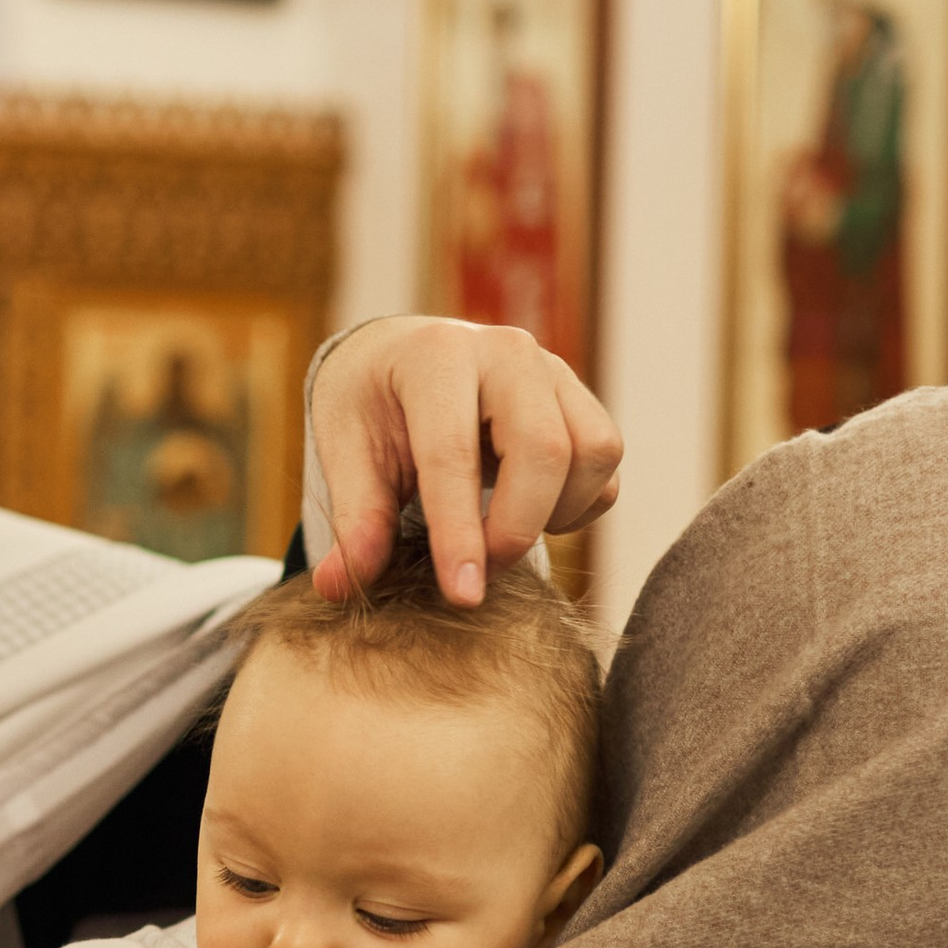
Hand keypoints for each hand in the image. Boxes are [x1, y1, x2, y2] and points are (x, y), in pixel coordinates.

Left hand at [310, 316, 622, 605]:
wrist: (403, 357)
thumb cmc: (372, 405)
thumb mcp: (346, 450)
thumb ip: (356, 517)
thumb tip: (341, 587)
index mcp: (436, 357)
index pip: (454, 452)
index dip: (459, 532)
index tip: (463, 596)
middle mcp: (506, 351)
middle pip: (545, 448)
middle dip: (517, 529)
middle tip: (480, 570)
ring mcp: (554, 370)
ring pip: (593, 453)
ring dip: (555, 514)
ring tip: (500, 531)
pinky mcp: (582, 398)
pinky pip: (606, 466)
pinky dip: (578, 506)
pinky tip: (530, 511)